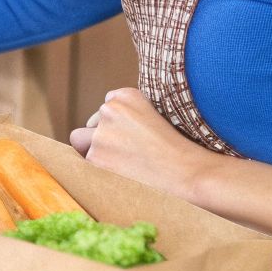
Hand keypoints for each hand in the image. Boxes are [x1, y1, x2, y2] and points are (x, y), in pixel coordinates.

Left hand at [68, 88, 214, 201]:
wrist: (190, 172)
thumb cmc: (178, 149)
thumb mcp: (156, 117)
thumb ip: (128, 117)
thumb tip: (98, 129)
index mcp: (125, 95)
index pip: (105, 111)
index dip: (116, 129)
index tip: (133, 140)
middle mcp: (109, 109)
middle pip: (90, 126)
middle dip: (101, 140)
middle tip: (129, 156)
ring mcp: (100, 132)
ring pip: (82, 143)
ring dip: (98, 154)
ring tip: (126, 166)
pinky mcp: (95, 156)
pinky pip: (85, 163)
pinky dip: (99, 171)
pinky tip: (123, 175)